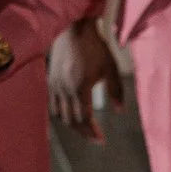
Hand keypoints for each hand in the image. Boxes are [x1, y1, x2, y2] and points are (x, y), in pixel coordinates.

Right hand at [47, 20, 124, 142]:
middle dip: (84, 132)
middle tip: (95, 139)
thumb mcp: (111, 68)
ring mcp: (55, 85)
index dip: (93, 132)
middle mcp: (65, 89)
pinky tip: (71, 115)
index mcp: (81, 87)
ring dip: (72, 125)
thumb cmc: (95, 48)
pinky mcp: (50, 81)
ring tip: (84, 130)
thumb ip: (116, 91)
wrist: (74, 31)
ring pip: (61, 115)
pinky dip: (62, 114)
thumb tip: (120, 111)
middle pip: (72, 120)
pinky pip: (54, 105)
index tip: (101, 140)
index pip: (85, 117)